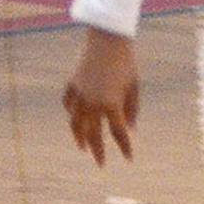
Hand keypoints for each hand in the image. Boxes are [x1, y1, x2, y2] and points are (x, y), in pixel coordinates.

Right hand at [64, 27, 139, 164]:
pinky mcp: (72, 85)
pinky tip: (75, 121)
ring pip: (76, 123)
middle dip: (98, 150)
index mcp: (111, 104)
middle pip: (94, 133)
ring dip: (80, 137)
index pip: (118, 132)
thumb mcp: (134, 87)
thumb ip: (132, 110)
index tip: (129, 159)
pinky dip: (72, 114)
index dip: (124, 147)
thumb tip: (130, 130)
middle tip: (101, 163)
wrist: (108, 40)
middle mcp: (92, 103)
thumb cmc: (126, 63)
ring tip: (83, 148)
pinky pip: (69, 105)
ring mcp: (79, 95)